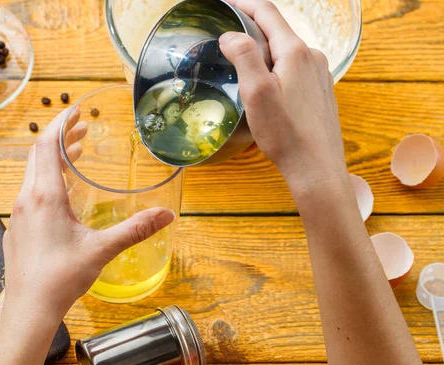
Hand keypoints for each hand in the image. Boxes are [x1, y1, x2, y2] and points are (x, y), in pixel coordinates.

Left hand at [3, 109, 174, 318]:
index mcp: (45, 196)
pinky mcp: (17, 229)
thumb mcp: (102, 249)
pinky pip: (29, 192)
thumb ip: (135, 229)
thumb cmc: (61, 278)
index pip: (48, 144)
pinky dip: (46, 180)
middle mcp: (27, 199)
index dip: (61, 122)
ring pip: (33, 173)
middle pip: (39, 154)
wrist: (29, 308)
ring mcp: (19, 214)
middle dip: (61, 136)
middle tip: (83, 127)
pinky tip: (62, 195)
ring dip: (54, 159)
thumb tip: (166, 215)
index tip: (76, 108)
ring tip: (77, 153)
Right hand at [219, 0, 347, 197]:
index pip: (267, 13)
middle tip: (226, 39)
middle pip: (277, 31)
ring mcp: (319, 75)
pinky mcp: (320, 92)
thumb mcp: (257, 93)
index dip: (244, 4)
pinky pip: (295, 70)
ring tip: (242, 66)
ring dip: (263, 52)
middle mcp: (312, 57)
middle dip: (251, 29)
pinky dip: (276, 69)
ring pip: (286, 52)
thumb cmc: (285, 134)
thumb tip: (231, 35)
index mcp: (295, 52)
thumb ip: (244, 56)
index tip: (225, 4)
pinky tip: (266, 88)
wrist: (316, 168)